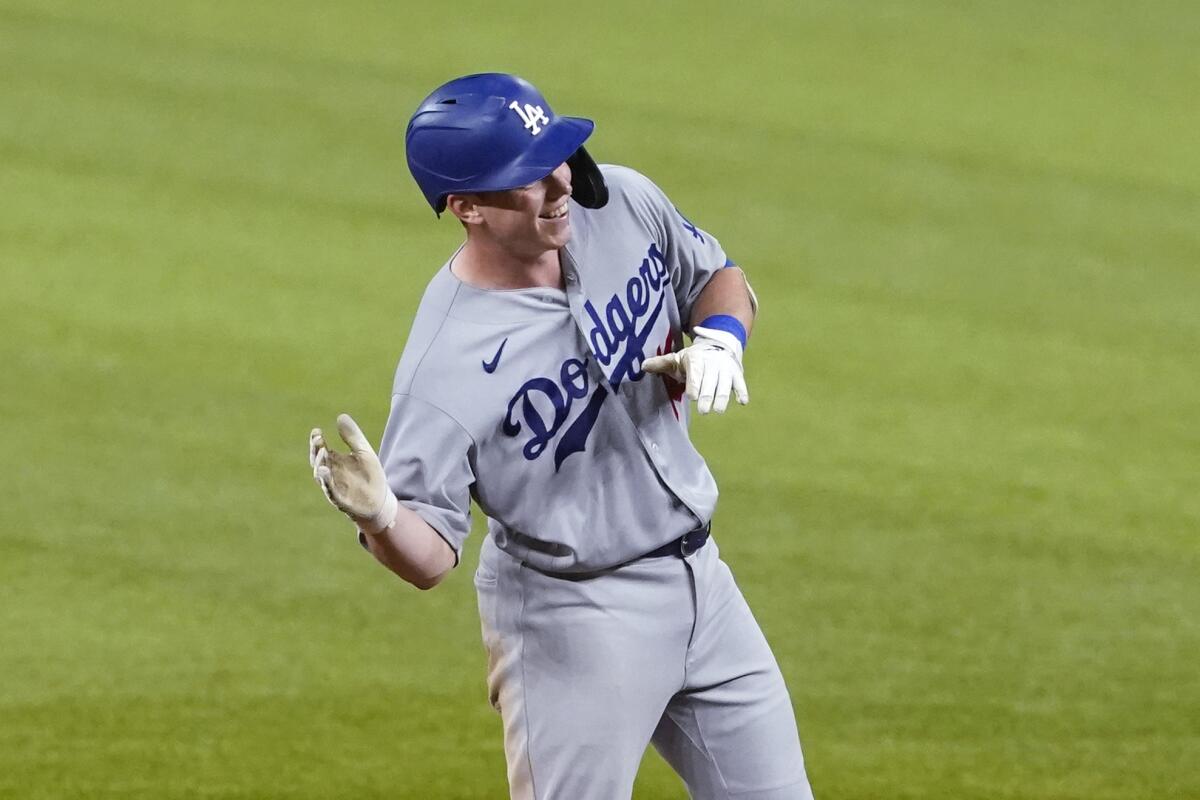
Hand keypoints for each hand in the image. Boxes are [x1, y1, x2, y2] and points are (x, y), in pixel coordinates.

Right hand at [308, 414, 398, 534]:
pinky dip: (326, 483)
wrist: (380, 502)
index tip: (317, 431)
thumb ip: (353, 436)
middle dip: (316, 451)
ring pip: (321, 477)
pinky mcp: (340, 500)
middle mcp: (330, 474)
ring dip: (320, 465)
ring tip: (322, 453)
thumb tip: (340, 416)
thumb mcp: (364, 452)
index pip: (321, 449)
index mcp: (334, 462)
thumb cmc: (370, 476)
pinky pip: (330, 491)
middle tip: (318, 439)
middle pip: (317, 461)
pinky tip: (324, 472)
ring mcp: (333, 487)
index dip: (317, 441)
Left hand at [642, 326, 748, 413]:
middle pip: (710, 381)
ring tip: (718, 410)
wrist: (719, 343)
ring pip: (725, 384)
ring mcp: (726, 369)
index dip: (694, 384)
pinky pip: (740, 383)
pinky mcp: (737, 374)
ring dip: (722, 397)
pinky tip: (743, 401)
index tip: (692, 395)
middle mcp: (713, 363)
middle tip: (703, 411)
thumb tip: (642, 366)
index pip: (696, 373)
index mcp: (696, 359)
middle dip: (707, 396)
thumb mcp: (677, 358)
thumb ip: (661, 363)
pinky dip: (742, 391)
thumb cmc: (693, 358)